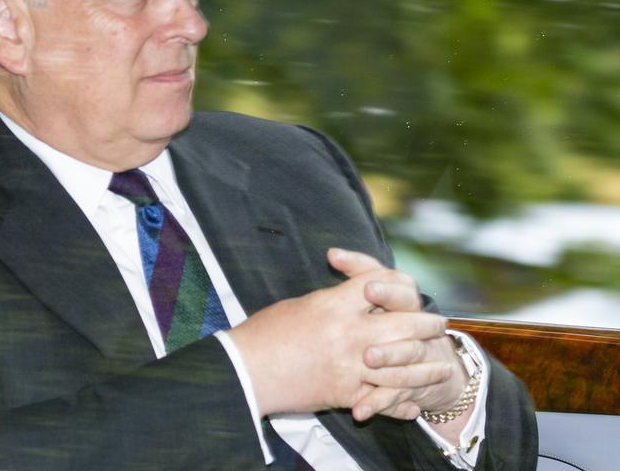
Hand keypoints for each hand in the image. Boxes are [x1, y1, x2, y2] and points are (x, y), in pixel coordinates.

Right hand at [227, 248, 452, 416]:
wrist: (246, 371)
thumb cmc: (264, 334)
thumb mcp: (299, 306)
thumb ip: (331, 301)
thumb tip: (350, 300)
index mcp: (334, 305)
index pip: (381, 283)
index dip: (397, 283)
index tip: (407, 289)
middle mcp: (349, 333)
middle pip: (406, 322)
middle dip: (428, 324)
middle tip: (439, 324)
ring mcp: (350, 366)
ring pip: (405, 365)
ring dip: (427, 366)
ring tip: (441, 365)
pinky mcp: (346, 394)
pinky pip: (385, 399)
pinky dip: (401, 403)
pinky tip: (413, 403)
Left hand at [332, 249, 468, 421]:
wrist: (432, 363)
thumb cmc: (391, 318)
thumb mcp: (378, 293)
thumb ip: (358, 270)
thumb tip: (332, 252)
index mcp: (405, 300)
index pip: (402, 286)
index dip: (386, 287)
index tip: (367, 288)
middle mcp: (415, 326)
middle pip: (410, 319)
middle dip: (390, 327)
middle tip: (367, 318)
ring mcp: (417, 356)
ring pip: (408, 355)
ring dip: (389, 357)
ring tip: (368, 359)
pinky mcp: (411, 387)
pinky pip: (396, 396)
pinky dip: (378, 404)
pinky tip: (360, 411)